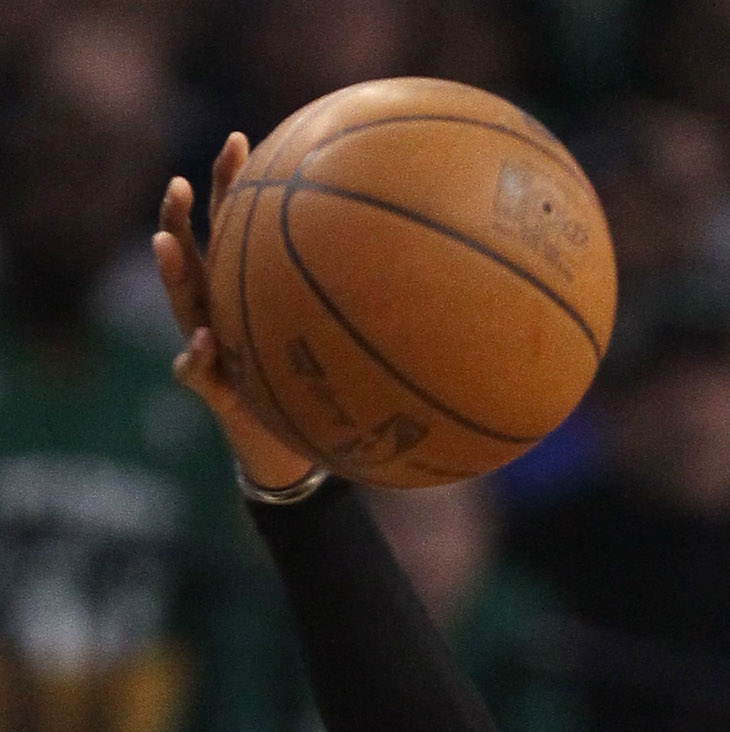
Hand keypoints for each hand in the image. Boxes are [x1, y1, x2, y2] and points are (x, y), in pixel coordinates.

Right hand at [153, 139, 319, 494]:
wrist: (293, 446)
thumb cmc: (313, 383)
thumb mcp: (333, 336)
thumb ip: (354, 298)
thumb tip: (417, 259)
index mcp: (243, 284)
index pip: (231, 223)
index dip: (229, 181)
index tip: (239, 140)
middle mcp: (217, 306)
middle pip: (191, 251)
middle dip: (179, 215)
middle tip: (178, 184)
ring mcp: (207, 343)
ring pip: (181, 301)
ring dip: (172, 272)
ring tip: (164, 244)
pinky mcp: (210, 386)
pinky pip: (195, 370)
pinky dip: (195, 356)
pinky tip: (202, 340)